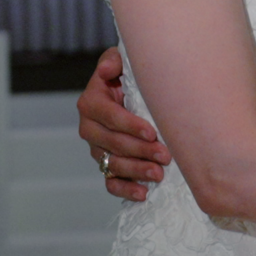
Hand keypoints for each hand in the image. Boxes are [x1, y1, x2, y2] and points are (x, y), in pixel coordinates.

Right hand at [77, 46, 168, 202]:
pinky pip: (111, 182)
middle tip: (165, 154)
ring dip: (136, 171)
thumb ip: (114, 61)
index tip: (152, 131)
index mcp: (91, 102)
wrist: (128, 93)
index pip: (108, 116)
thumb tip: (107, 69)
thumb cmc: (127, 75)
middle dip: (140, 150)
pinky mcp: (106, 165)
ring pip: (113, 164)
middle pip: (112, 143)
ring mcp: (97, 149)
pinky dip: (125, 190)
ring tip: (159, 174)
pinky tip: (143, 194)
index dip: (129, 125)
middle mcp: (90, 128)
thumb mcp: (120, 61)